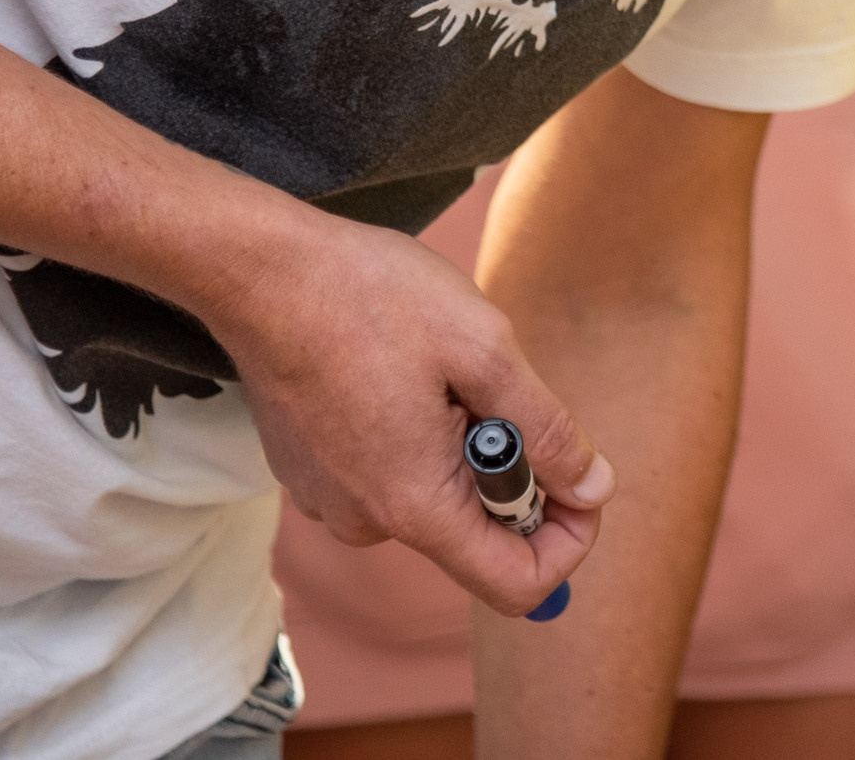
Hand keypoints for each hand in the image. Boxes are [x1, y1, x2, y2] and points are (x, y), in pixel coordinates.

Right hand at [204, 209, 614, 618]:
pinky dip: (418, 433)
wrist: (261, 270)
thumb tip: (594, 489)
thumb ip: (547, 429)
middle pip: (478, 533)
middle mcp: (368, 522)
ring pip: (436, 494)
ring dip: (462, 441)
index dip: (568, 539)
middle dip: (511, 468)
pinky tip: (397, 370)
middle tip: (492, 384)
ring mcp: (332, 501)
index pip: (517, 583)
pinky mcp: (314, 473)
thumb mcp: (486, 350)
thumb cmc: (372, 298)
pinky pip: (392, 473)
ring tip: (435, 368)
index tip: (581, 479)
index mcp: (416, 506)